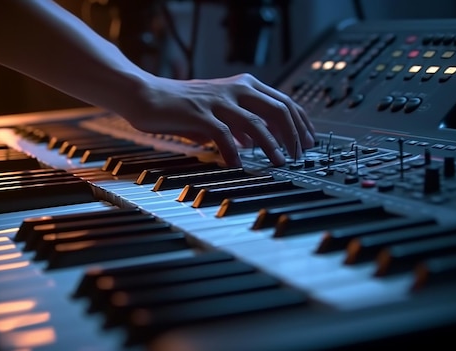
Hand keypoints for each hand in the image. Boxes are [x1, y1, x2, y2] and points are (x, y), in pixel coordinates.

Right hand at [124, 73, 315, 166]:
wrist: (147, 95)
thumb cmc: (182, 105)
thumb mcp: (218, 111)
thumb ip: (239, 124)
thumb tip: (257, 141)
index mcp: (244, 85)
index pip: (284, 101)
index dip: (301, 123)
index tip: (309, 142)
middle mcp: (236, 89)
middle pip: (278, 110)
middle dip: (294, 135)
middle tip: (299, 155)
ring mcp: (218, 100)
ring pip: (256, 123)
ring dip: (272, 145)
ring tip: (280, 163)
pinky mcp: (200, 114)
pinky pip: (225, 135)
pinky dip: (234, 152)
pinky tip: (238, 165)